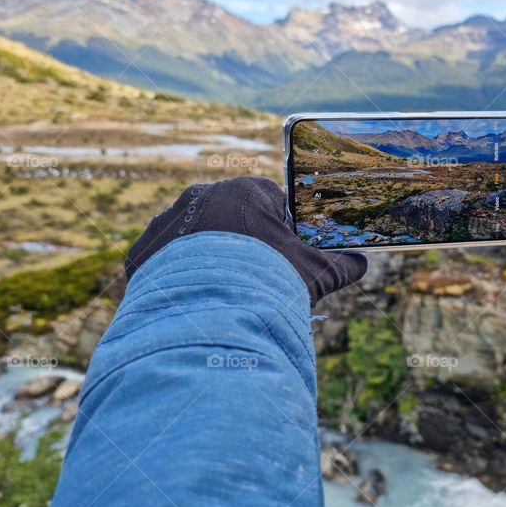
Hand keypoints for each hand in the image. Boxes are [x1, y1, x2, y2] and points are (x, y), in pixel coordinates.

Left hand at [125, 177, 366, 304]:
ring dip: (205, 258)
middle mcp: (202, 196)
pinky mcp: (143, 251)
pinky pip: (161, 261)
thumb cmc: (272, 283)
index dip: (279, 228)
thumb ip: (342, 264)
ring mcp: (168, 222)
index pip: (268, 200)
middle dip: (239, 242)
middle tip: (252, 276)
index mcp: (246, 190)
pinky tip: (191, 299)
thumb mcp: (317, 273)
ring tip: (219, 292)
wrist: (214, 316)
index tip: (282, 255)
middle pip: (227, 216)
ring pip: (192, 237)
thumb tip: (362, 264)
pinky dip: (174, 278)